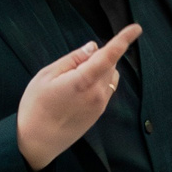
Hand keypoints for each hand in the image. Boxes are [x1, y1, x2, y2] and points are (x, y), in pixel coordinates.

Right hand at [15, 25, 140, 169]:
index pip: (109, 56)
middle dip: (97, 57)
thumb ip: (72, 59)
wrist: (37, 142)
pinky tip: (76, 91)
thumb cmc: (36, 107)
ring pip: (109, 77)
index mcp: (83, 82)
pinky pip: (105, 90)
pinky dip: (97, 82)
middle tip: (72, 66)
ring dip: (99, 70)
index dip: (123, 40)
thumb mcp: (46, 76)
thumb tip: (93, 48)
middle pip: (109, 64)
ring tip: (74, 79)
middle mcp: (97, 94)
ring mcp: (100, 105)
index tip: (136, 28)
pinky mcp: (99, 113)